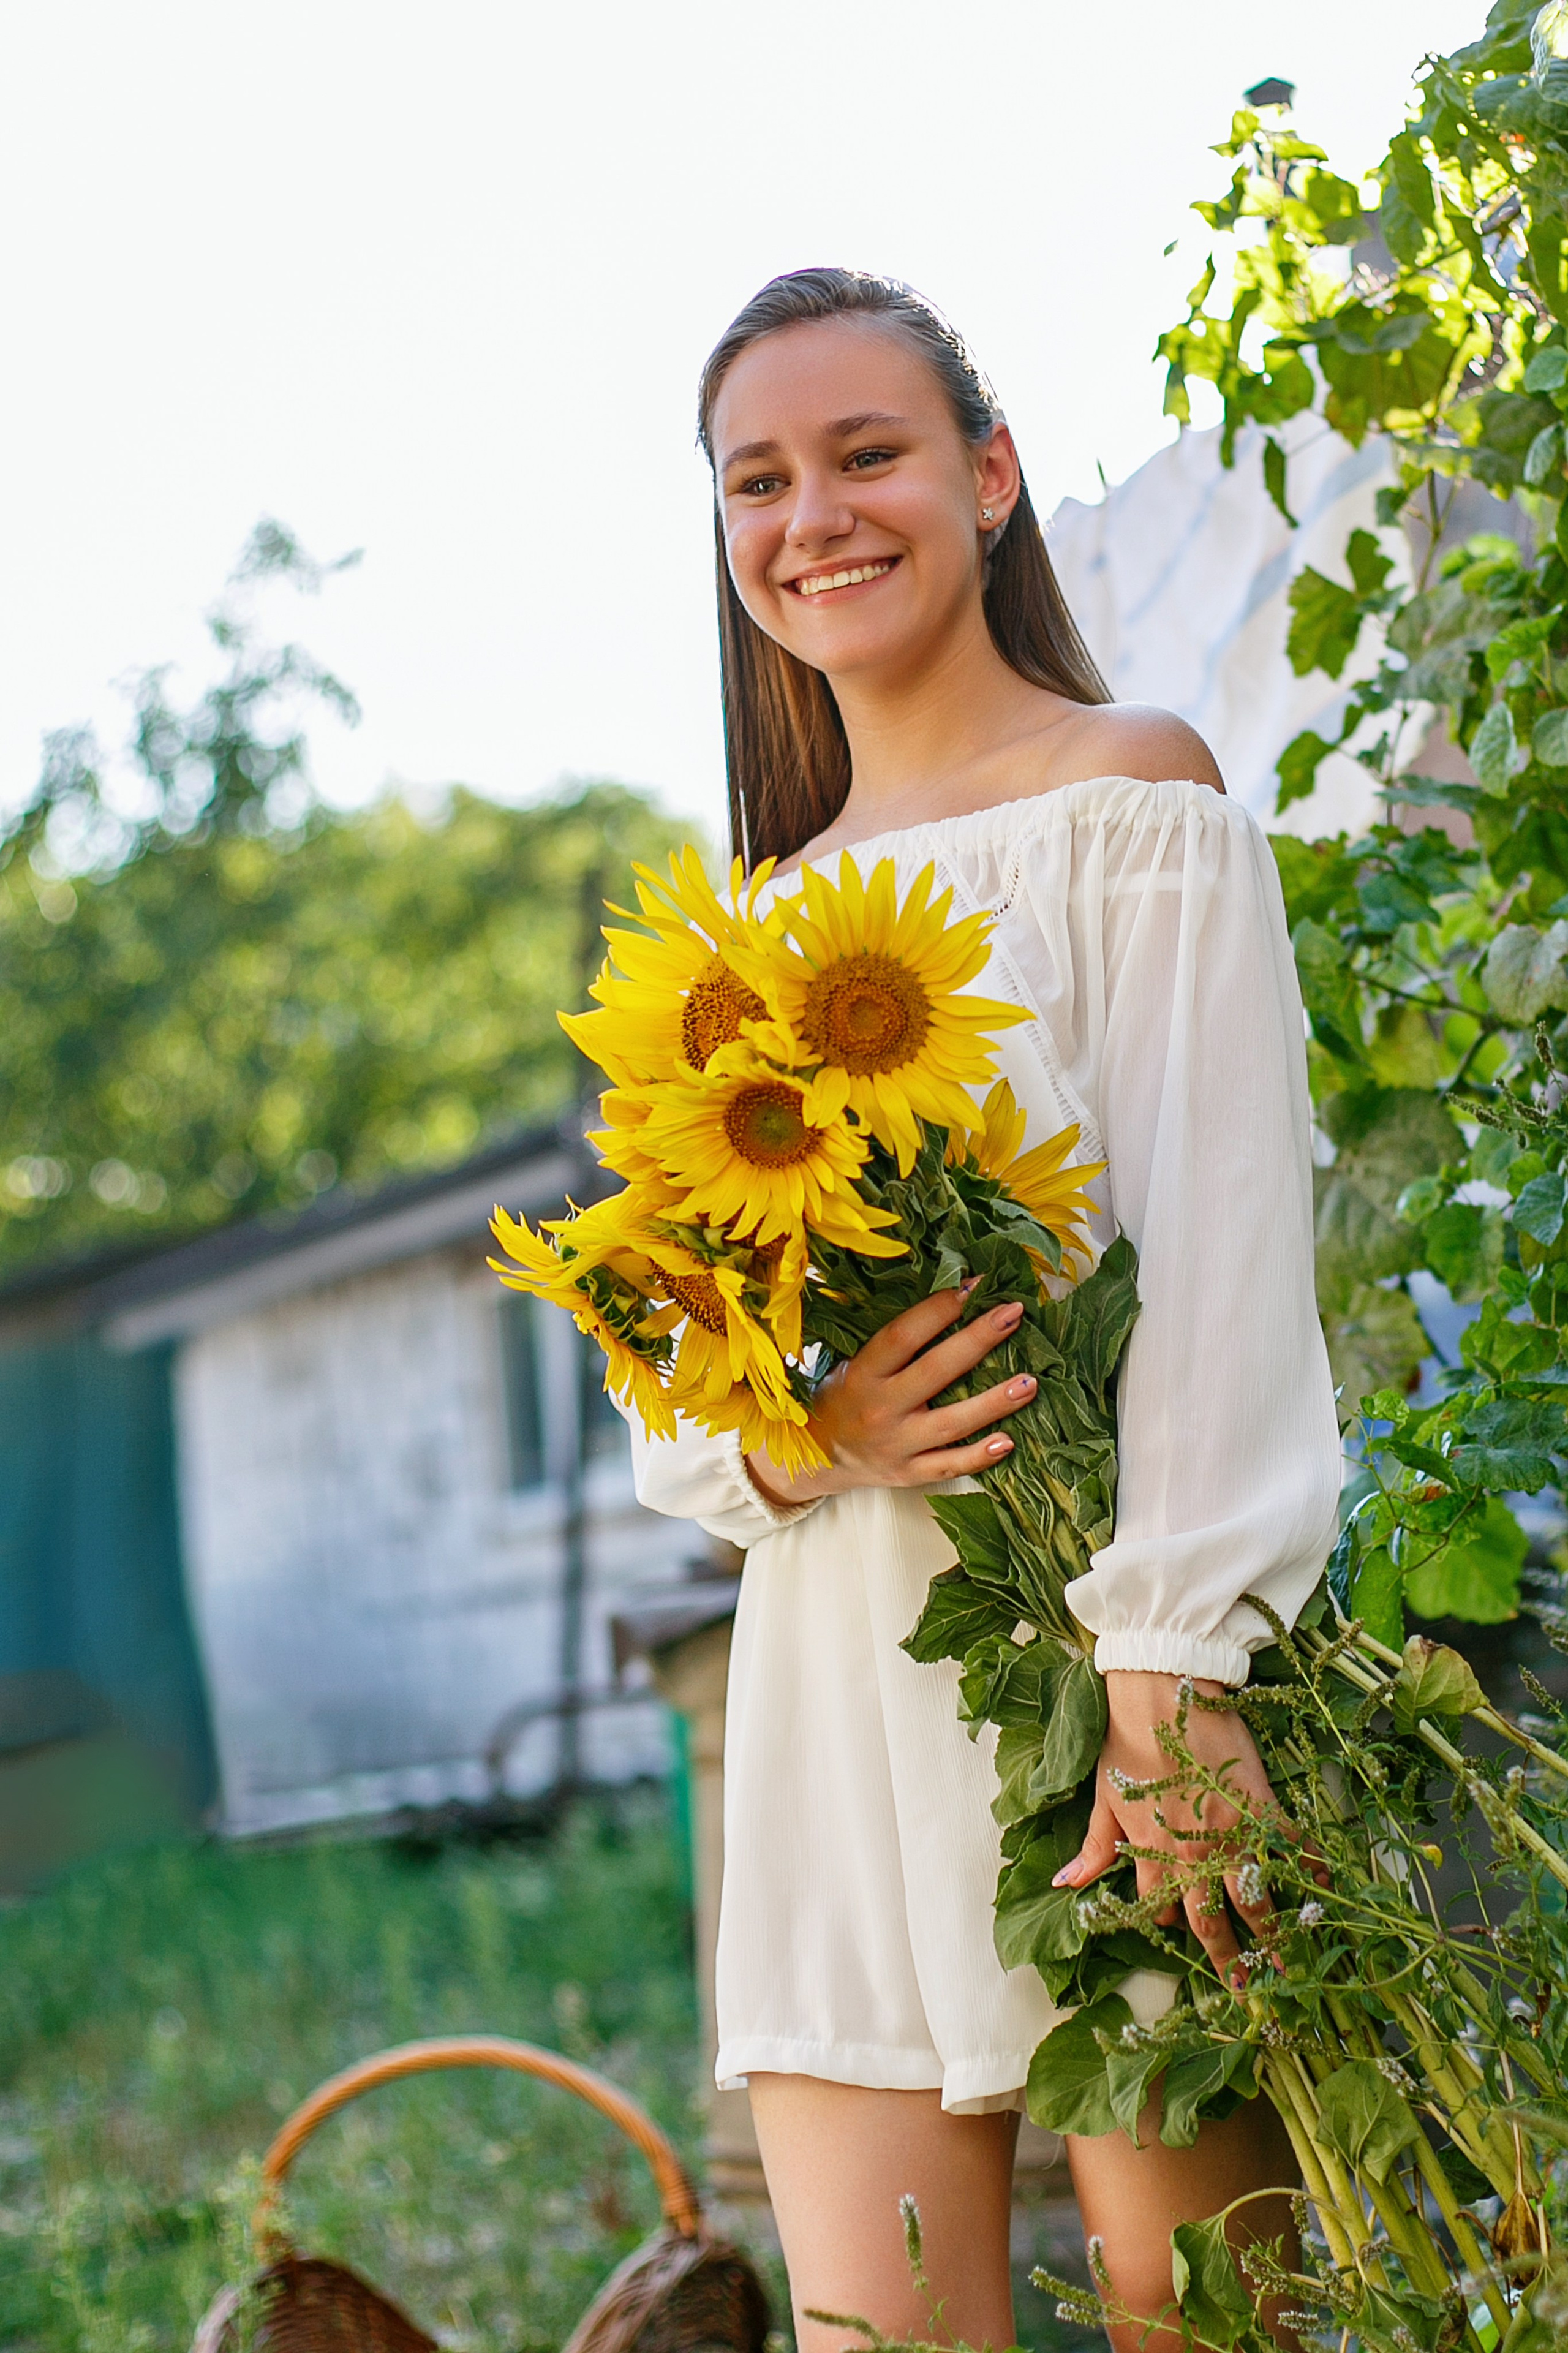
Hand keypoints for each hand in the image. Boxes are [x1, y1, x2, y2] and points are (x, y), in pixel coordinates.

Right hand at [746, 1283, 1036, 1506]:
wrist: (816, 1457)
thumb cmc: (842, 1397)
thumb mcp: (851, 1364)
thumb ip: (891, 1344)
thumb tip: (949, 1299)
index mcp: (862, 1374)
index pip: (902, 1337)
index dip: (937, 1310)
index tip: (972, 1286)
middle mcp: (880, 1409)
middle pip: (936, 1372)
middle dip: (978, 1339)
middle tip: (1013, 1313)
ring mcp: (896, 1445)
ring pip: (952, 1423)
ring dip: (994, 1402)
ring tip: (1030, 1383)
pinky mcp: (908, 1474)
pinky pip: (949, 1466)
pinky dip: (980, 1456)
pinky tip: (1010, 1441)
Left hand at [1052, 1671, 1317, 1986]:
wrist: (1159, 1692)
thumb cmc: (1124, 1739)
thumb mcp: (1103, 1797)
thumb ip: (1093, 1848)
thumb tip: (1065, 1885)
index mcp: (1152, 1854)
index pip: (1164, 1912)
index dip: (1177, 1927)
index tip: (1191, 1940)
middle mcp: (1192, 1855)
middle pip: (1213, 1923)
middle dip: (1231, 1962)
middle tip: (1249, 1991)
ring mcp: (1230, 1834)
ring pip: (1253, 1898)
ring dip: (1273, 1933)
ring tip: (1289, 1961)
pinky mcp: (1260, 1806)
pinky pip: (1291, 1847)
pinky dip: (1310, 1867)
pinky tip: (1323, 1885)